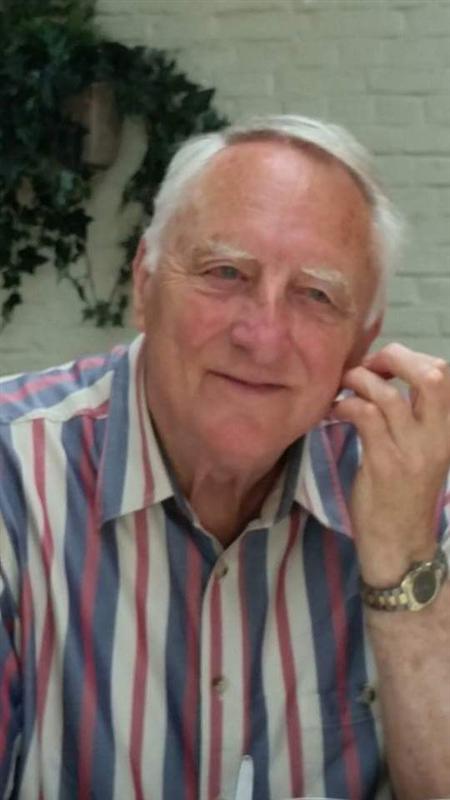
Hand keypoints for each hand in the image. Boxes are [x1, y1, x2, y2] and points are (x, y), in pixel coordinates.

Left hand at [332, 343, 449, 585]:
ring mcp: (412, 451)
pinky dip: (345, 405)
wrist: (400, 543)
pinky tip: (335, 412)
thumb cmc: (405, 493)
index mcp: (448, 430)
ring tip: (344, 388)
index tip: (384, 366)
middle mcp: (437, 437)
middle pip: (431, 375)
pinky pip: (366, 417)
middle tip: (367, 367)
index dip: (412, 358)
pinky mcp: (385, 464)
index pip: (444, 375)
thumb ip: (414, 416)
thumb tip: (383, 375)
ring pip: (389, 395)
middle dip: (394, 358)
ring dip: (360, 381)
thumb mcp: (423, 450)